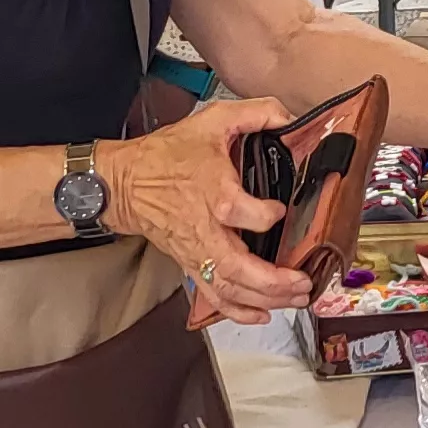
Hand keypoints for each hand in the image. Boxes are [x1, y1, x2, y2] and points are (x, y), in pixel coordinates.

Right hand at [101, 98, 317, 324]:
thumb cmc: (167, 155)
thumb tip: (289, 115)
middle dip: (273, 281)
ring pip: (229, 287)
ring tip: (295, 299)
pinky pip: (213, 294)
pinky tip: (262, 315)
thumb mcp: (212, 120)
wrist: (125, 183)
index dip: (266, 215)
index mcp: (212, 192)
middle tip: (303, 282)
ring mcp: (196, 251)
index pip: (241, 213)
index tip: (280, 210)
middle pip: (237, 266)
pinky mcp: (190, 263)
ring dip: (264, 298)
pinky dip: (237, 311)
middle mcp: (204, 228)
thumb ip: (255, 113)